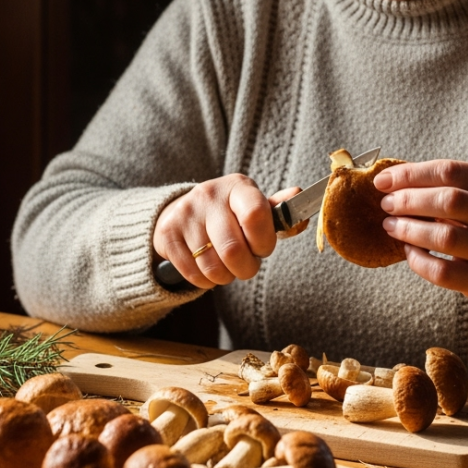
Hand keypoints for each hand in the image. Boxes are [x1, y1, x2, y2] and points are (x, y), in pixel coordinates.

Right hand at [153, 175, 300, 289]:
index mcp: (238, 187)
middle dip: (246, 268)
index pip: (256, 215)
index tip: (262, 248)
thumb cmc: (230, 214)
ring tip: (226, 266)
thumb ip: (279, 209)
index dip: (263, 242)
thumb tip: (300, 195)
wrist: (183, 211)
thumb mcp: (254, 206)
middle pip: (233, 250)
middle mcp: (209, 195)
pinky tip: (207, 267)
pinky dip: (206, 281)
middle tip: (246, 265)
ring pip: (213, 267)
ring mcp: (185, 213)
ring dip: (225, 277)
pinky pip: (193, 275)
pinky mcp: (167, 234)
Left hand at [374, 160, 467, 318]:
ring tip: (391, 226)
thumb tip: (392, 181)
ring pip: (446, 237)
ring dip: (409, 229)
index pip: (451, 171)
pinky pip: (443, 272)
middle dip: (409, 200)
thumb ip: (449, 185)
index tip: (384, 181)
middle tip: (387, 204)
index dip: (412, 174)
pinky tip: (409, 251)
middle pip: (450, 201)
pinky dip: (418, 260)